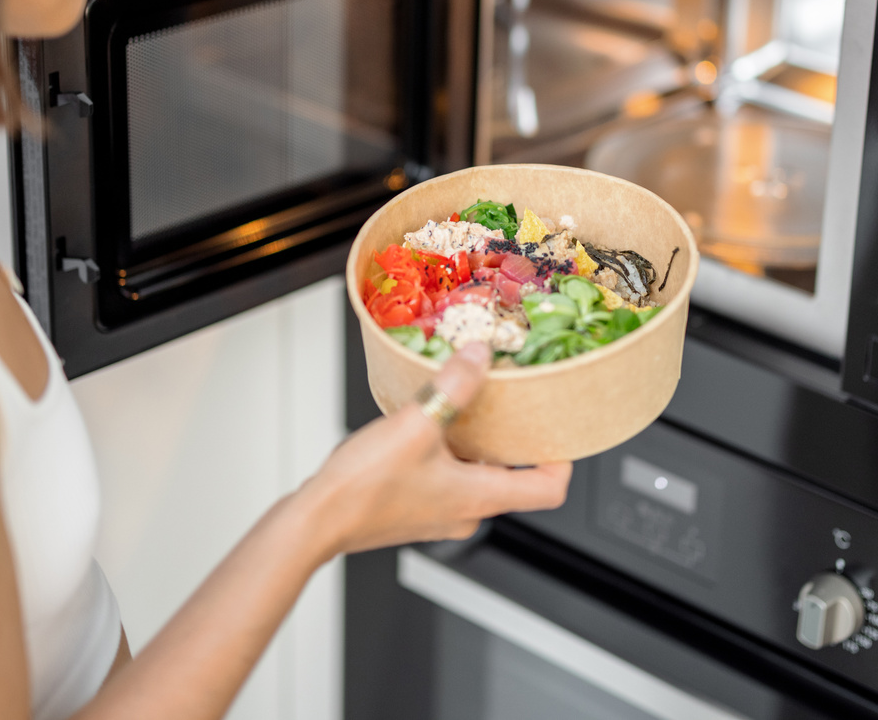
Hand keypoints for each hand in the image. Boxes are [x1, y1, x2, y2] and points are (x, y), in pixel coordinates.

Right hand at [305, 342, 570, 555]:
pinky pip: (447, 477)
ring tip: (465, 405)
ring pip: (477, 475)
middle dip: (514, 438)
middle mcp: (466, 513)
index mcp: (479, 498)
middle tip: (512, 403)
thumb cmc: (363, 487)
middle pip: (513, 478)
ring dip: (475, 442)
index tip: (560, 428)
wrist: (314, 522)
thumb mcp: (416, 424)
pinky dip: (447, 452)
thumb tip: (480, 355)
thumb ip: (454, 386)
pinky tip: (425, 426)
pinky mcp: (415, 510)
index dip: (563, 458)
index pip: (549, 489)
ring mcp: (440, 515)